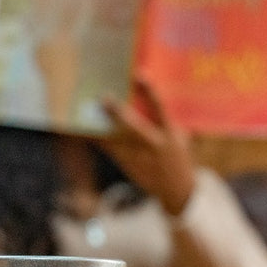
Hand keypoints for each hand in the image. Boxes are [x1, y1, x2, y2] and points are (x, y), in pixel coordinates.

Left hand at [99, 76, 197, 215]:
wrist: (176, 190)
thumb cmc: (177, 155)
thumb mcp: (180, 137)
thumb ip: (166, 119)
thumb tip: (148, 96)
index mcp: (170, 134)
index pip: (161, 108)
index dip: (150, 92)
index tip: (139, 75)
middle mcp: (154, 145)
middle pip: (133, 127)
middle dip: (117, 113)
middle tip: (103, 98)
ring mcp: (139, 157)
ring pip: (116, 140)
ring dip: (101, 126)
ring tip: (86, 112)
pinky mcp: (128, 165)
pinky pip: (110, 150)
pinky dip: (98, 139)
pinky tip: (87, 130)